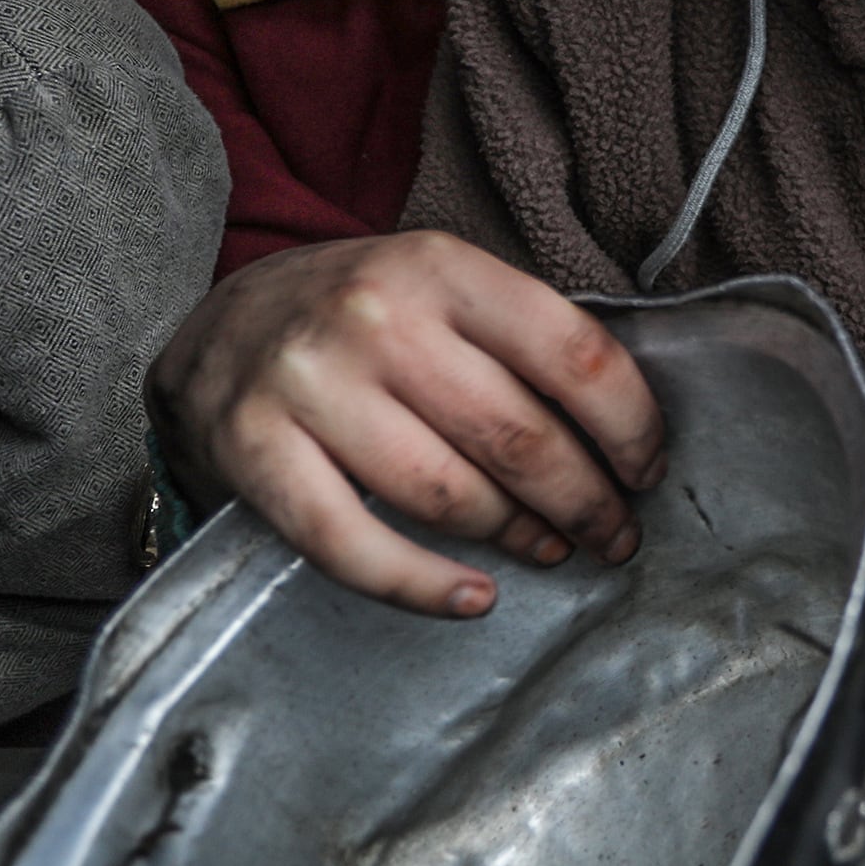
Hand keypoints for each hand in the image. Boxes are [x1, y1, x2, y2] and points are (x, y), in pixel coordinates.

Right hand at [145, 231, 665, 616]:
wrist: (217, 326)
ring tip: (550, 550)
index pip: (573, 355)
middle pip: (519, 437)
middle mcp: (378, 318)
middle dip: (586, 501)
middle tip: (614, 535)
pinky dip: (423, 587)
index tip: (647, 470)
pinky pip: (354, 546)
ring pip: (448, 495)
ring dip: (516, 538)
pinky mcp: (256, 453)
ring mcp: (311, 386)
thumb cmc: (361, 314)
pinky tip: (473, 598)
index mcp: (441, 267)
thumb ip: (519, 338)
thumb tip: (622, 433)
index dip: (629, 427)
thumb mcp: (440, 285)